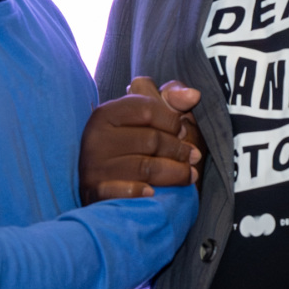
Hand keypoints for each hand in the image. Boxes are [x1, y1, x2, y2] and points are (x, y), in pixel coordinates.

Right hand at [79, 76, 203, 202]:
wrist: (107, 183)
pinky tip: (153, 193)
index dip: (172, 121)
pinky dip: (140, 192)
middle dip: (178, 150)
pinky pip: (124, 191)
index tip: (183, 131)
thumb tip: (194, 95)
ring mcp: (94, 165)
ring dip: (175, 173)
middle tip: (194, 157)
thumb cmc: (135, 142)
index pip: (147, 110)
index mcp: (106, 113)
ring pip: (146, 167)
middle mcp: (95, 137)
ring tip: (190, 176)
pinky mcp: (96, 191)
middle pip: (151, 140)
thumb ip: (172, 97)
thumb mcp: (151, 114)